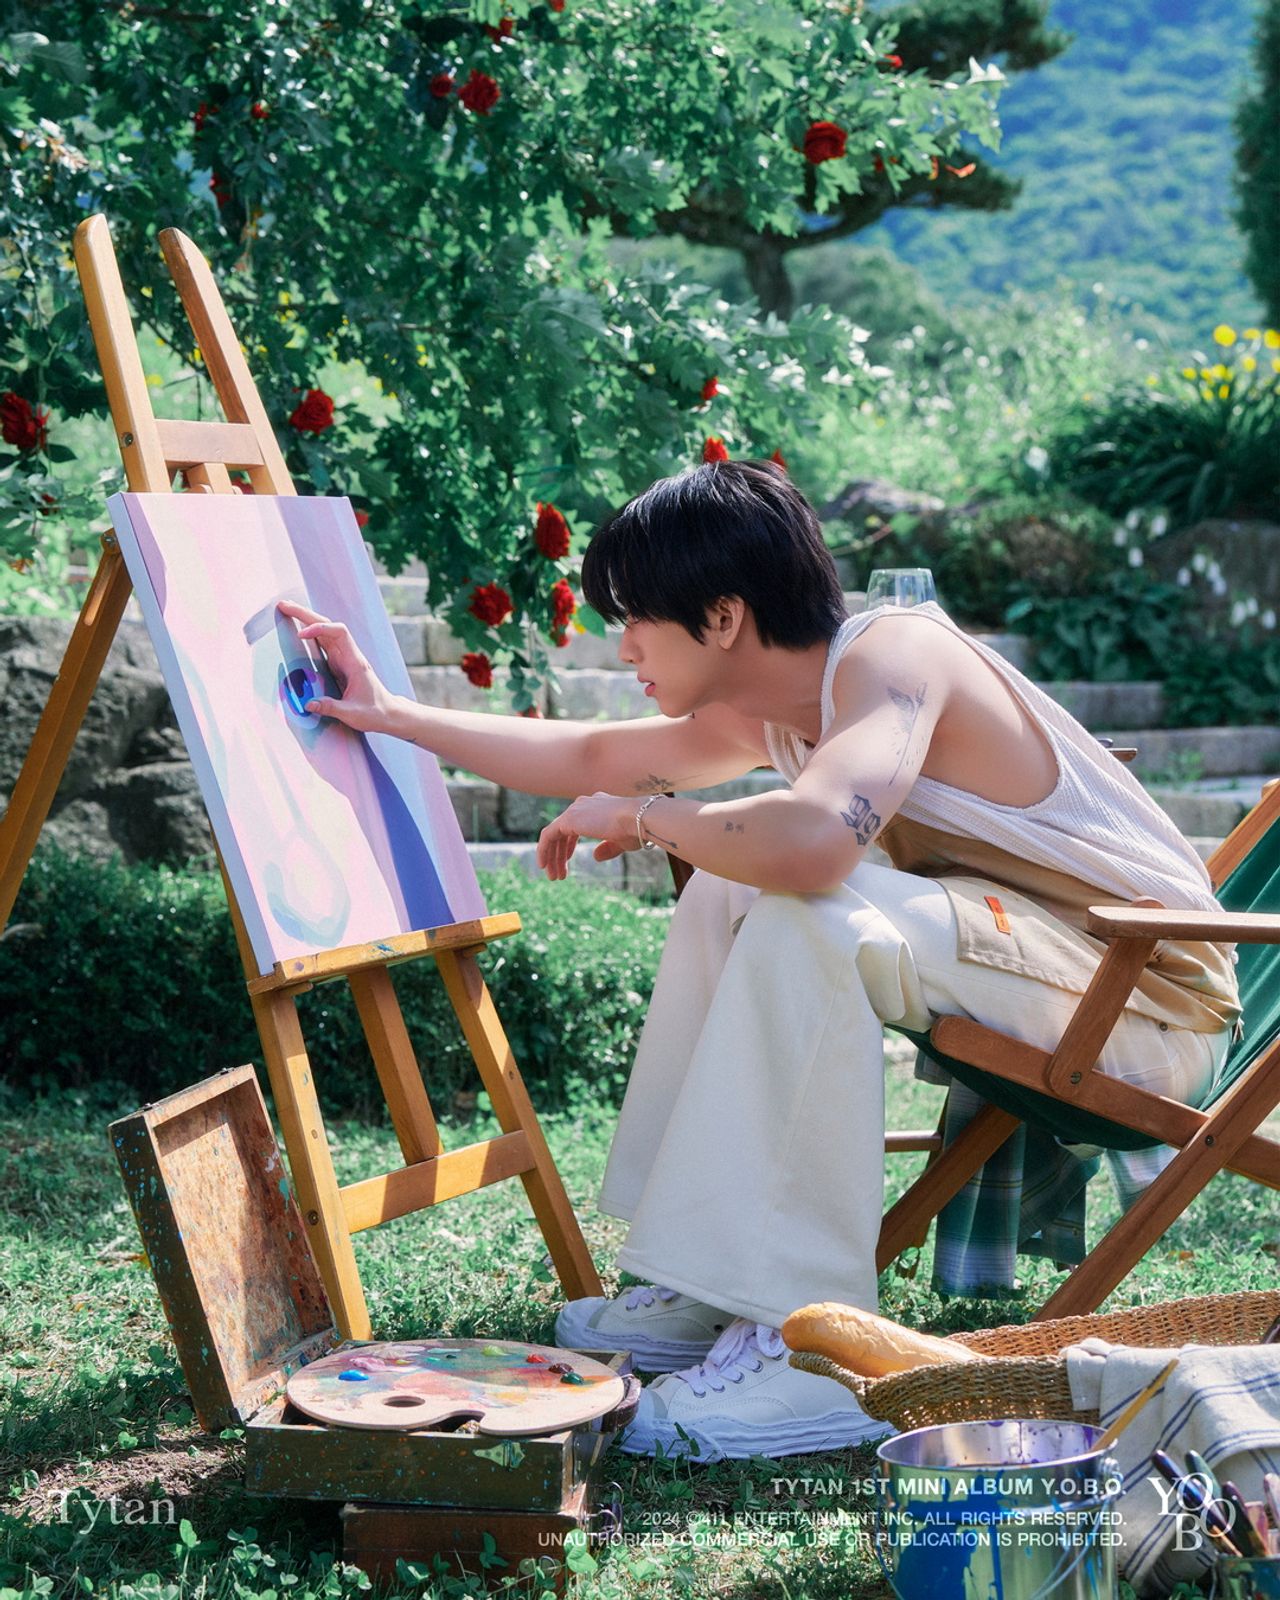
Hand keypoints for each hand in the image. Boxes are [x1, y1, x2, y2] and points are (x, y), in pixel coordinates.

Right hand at [276, 599, 396, 732]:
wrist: (388, 713)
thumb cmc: (374, 712)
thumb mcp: (353, 714)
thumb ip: (331, 708)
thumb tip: (308, 704)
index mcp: (355, 662)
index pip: (339, 633)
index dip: (319, 629)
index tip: (300, 635)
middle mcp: (349, 655)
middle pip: (329, 626)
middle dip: (306, 615)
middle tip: (284, 606)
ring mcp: (344, 658)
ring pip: (325, 632)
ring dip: (306, 620)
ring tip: (286, 610)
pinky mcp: (339, 664)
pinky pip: (323, 643)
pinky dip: (310, 634)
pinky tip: (297, 629)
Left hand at [536, 792, 643, 880]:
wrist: (638, 818)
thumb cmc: (635, 830)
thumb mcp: (620, 842)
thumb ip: (607, 848)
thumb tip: (595, 857)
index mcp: (596, 806)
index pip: (574, 826)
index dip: (568, 845)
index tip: (567, 862)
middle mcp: (583, 805)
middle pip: (562, 832)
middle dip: (559, 855)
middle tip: (558, 875)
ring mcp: (575, 810)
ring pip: (554, 835)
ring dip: (552, 857)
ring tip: (554, 877)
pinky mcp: (569, 818)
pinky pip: (548, 835)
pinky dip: (543, 850)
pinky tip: (544, 866)